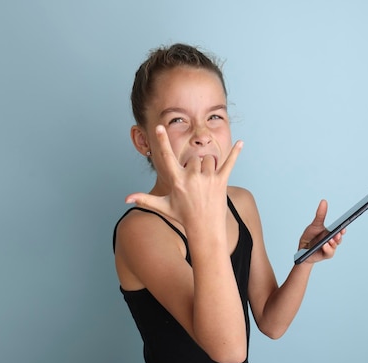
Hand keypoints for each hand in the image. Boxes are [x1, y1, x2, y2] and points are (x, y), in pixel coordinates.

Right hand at [125, 125, 242, 224]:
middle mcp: (192, 177)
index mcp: (177, 181)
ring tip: (205, 183)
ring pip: (208, 159)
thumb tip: (126, 199)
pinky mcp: (222, 181)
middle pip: (193, 157)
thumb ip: (145, 199)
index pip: (167, 157)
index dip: (162, 141)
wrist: (205, 229)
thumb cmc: (183, 217)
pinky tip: (241, 142)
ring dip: (207, 167)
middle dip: (194, 166)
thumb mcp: (163, 207)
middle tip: (195, 184)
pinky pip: (229, 163)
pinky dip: (236, 153)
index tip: (159, 127)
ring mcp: (208, 179)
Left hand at [298, 199, 344, 263]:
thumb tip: (324, 201)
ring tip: (331, 239)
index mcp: (331, 233)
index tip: (343, 226)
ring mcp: (330, 248)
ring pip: (335, 245)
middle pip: (339, 238)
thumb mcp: (315, 224)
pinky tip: (324, 245)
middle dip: (339, 235)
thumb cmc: (310, 237)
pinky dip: (328, 249)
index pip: (340, 230)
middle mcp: (333, 240)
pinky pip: (329, 252)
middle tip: (339, 232)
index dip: (343, 228)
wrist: (302, 249)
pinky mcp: (326, 255)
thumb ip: (320, 214)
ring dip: (334, 242)